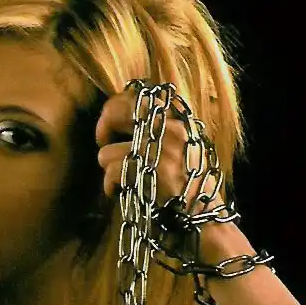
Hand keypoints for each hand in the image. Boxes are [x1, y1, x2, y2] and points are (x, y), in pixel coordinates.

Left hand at [94, 85, 213, 212]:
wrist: (202, 208)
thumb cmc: (186, 176)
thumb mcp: (179, 142)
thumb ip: (156, 125)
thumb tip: (117, 113)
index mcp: (175, 118)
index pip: (135, 96)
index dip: (113, 108)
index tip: (110, 123)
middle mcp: (169, 128)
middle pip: (116, 113)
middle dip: (103, 129)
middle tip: (103, 143)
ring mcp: (161, 150)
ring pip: (106, 152)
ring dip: (109, 168)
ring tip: (123, 177)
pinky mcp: (152, 172)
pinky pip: (112, 173)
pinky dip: (110, 185)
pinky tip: (120, 191)